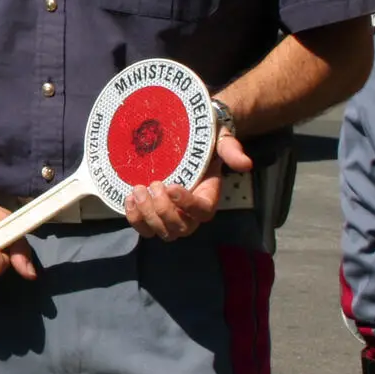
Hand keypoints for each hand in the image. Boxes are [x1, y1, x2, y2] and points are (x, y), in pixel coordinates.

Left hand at [124, 133, 253, 240]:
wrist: (189, 143)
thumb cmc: (207, 144)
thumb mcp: (222, 142)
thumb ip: (231, 151)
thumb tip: (246, 164)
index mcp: (208, 198)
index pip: (201, 212)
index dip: (186, 204)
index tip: (171, 186)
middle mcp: (190, 214)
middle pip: (179, 228)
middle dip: (162, 210)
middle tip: (152, 184)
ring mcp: (171, 217)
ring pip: (160, 231)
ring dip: (146, 215)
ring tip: (137, 190)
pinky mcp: (153, 214)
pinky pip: (144, 228)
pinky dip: (134, 218)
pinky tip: (128, 199)